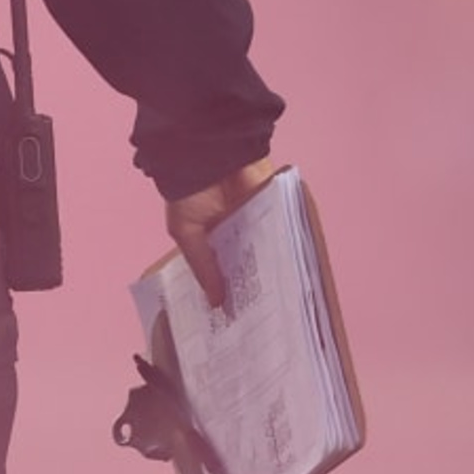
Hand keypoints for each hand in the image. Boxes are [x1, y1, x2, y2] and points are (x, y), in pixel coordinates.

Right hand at [167, 157, 283, 313]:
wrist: (212, 156)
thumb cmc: (189, 192)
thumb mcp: (186, 232)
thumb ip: (202, 266)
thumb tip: (216, 302)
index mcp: (214, 239)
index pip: (223, 270)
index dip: (227, 291)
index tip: (233, 318)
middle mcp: (239, 233)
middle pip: (250, 265)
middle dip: (252, 287)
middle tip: (258, 317)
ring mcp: (261, 224)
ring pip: (270, 253)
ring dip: (272, 273)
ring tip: (275, 302)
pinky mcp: (280, 213)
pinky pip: (285, 236)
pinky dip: (287, 252)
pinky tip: (287, 275)